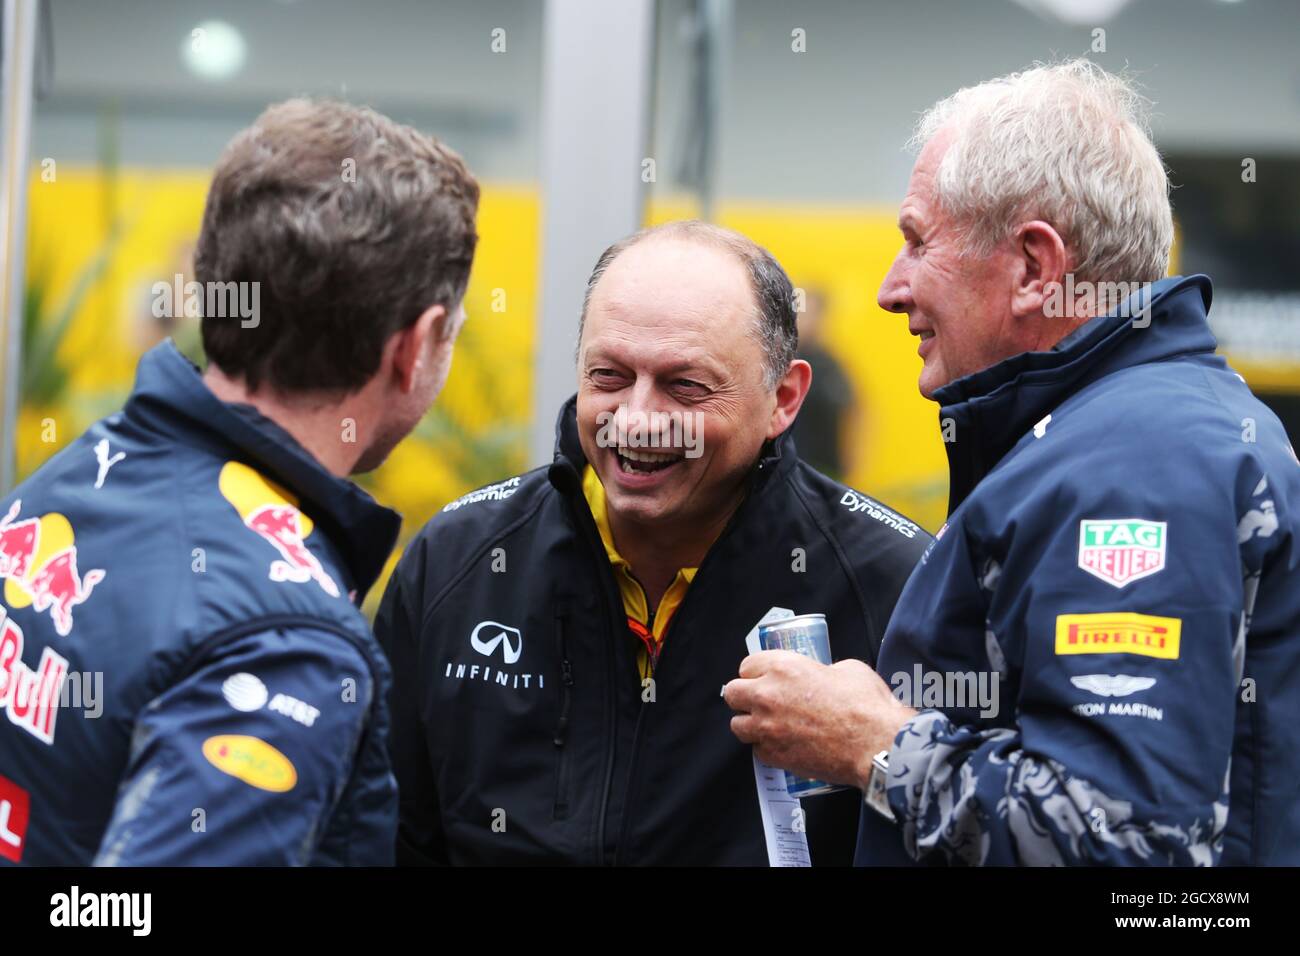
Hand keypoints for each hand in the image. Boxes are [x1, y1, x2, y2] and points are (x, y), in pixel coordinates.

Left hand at [723, 650, 915, 789]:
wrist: (875, 743)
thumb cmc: (866, 707)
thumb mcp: (847, 669)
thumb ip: (824, 670)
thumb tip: (823, 676)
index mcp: (783, 668)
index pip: (747, 665)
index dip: (757, 671)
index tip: (763, 677)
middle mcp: (768, 696)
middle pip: (733, 693)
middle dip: (744, 696)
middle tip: (760, 700)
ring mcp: (768, 728)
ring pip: (738, 725)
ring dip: (751, 724)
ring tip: (768, 725)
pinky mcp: (775, 756)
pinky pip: (758, 751)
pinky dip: (767, 749)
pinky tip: (784, 745)